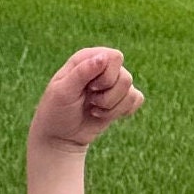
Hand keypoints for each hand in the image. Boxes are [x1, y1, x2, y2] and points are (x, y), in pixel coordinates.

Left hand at [29, 47, 143, 153]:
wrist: (60, 136)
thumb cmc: (56, 111)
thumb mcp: (63, 92)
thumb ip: (82, 72)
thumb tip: (103, 57)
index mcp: (88, 58)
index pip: (114, 58)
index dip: (106, 76)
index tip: (89, 88)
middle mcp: (103, 67)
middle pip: (125, 77)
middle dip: (108, 96)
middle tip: (90, 101)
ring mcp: (113, 82)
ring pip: (131, 91)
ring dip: (111, 107)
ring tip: (93, 109)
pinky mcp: (121, 98)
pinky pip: (137, 99)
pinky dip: (121, 111)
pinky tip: (104, 114)